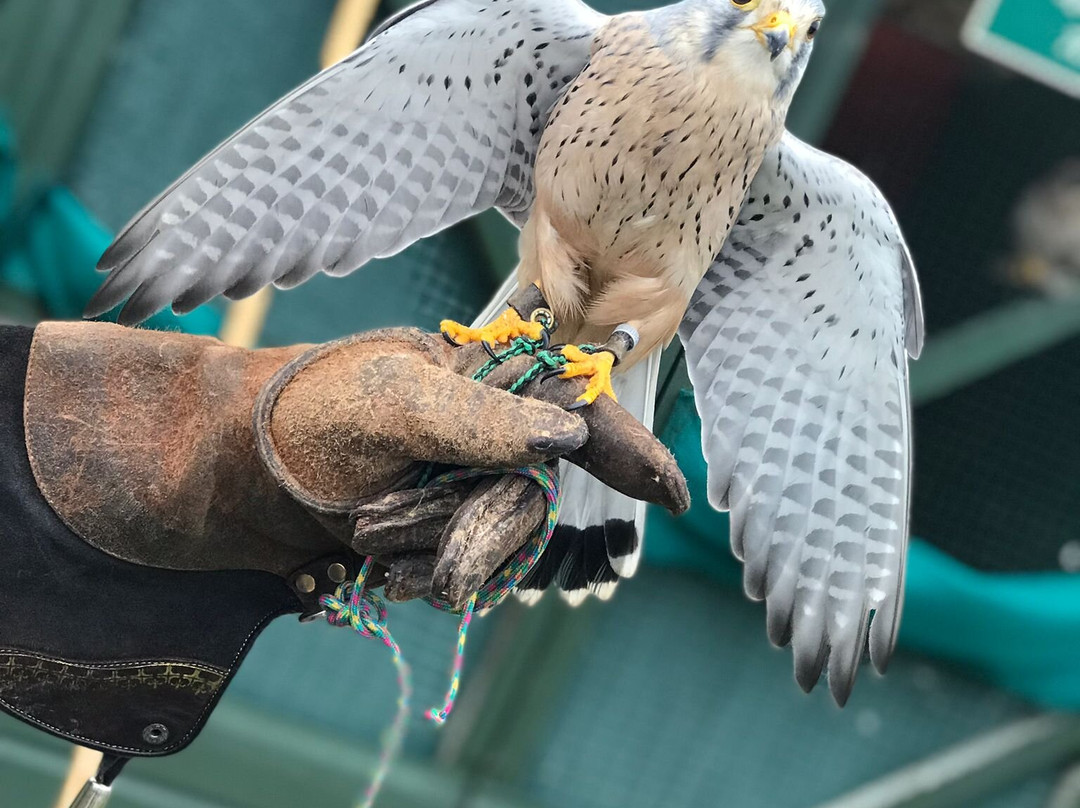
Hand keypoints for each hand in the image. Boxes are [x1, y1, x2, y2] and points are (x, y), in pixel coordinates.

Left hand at [256, 328, 688, 604]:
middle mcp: (485, 438)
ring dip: (436, 554)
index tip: (674, 494)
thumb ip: (478, 416)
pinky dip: (422, 579)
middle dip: (476, 529)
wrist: (232, 475)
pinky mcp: (435, 537)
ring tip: (367, 538)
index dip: (631, 451)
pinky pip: (464, 576)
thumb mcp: (392, 399)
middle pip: (536, 499)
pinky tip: (377, 569)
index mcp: (486, 383)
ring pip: (499, 547)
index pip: (579, 413)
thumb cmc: (308, 414)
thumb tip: (562, 436)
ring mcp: (461, 491)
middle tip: (392, 530)